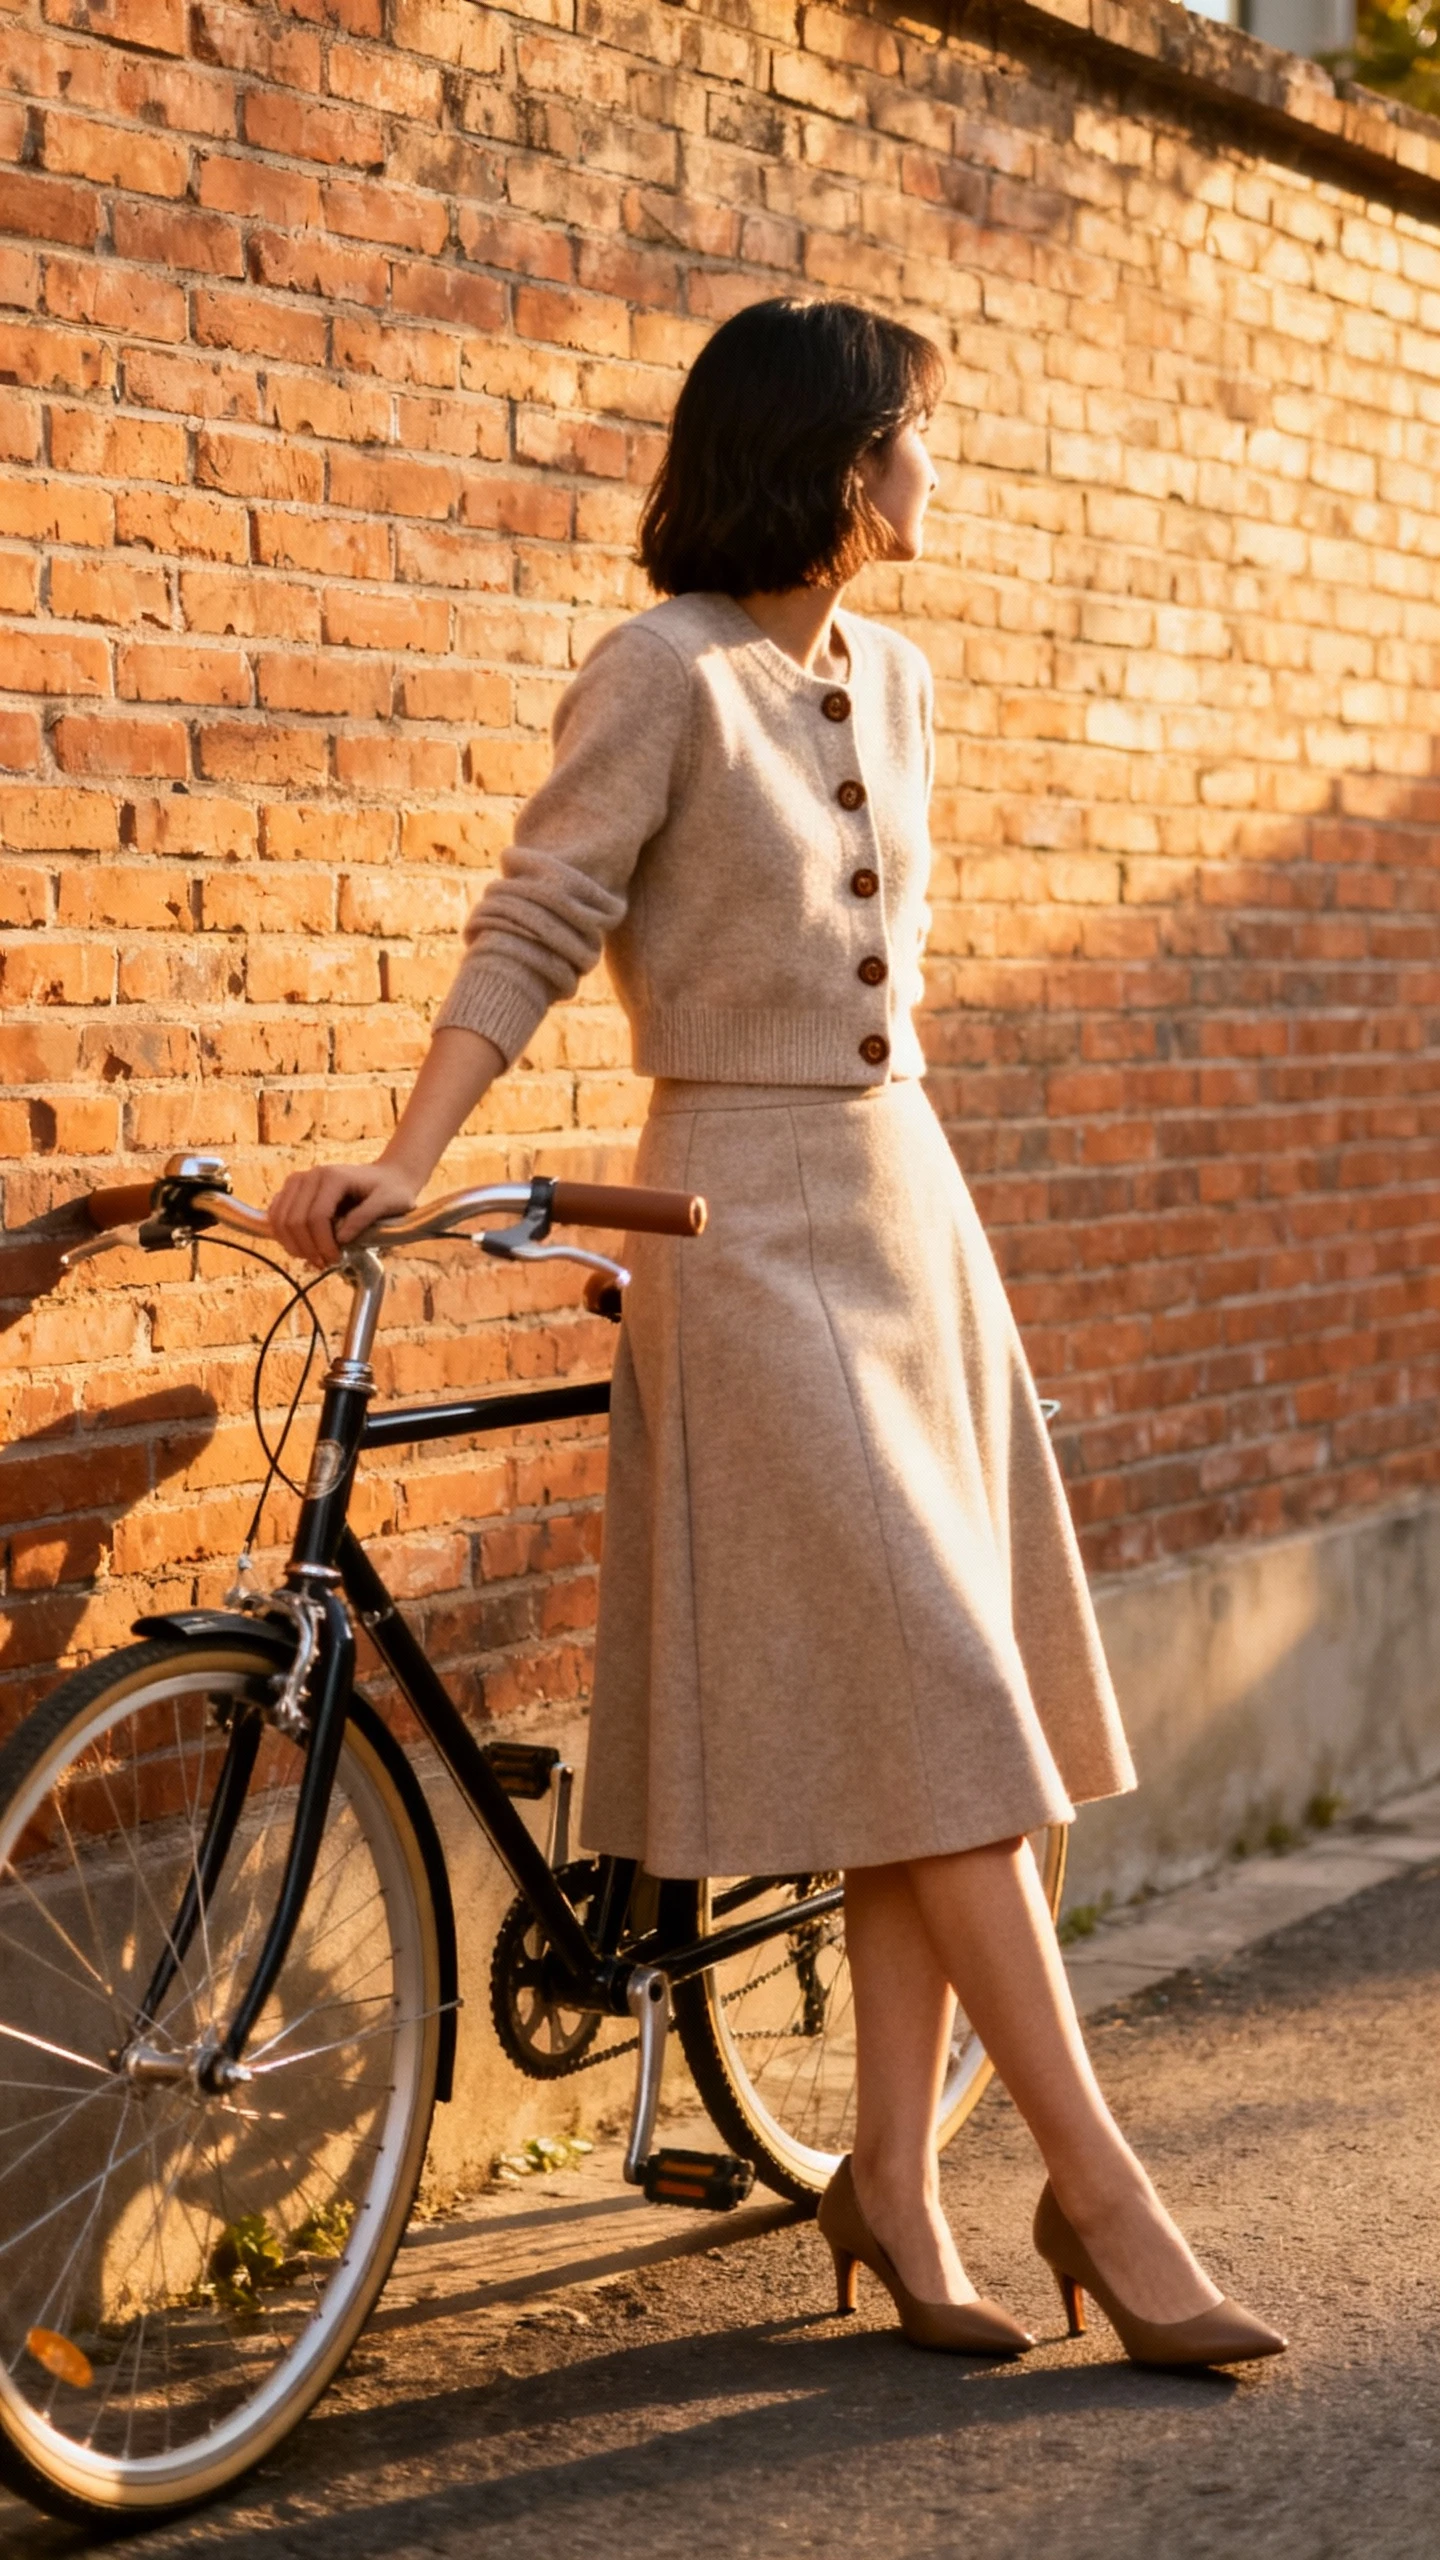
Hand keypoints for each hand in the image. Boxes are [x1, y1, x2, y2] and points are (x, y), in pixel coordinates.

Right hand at [267, 1162, 419, 1267]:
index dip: (323, 1244)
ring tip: (313, 1259)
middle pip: (294, 1220)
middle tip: (324, 1264)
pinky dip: (283, 1235)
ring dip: (293, 1245)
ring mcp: (298, 1180)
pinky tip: (302, 1248)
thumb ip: (365, 1218)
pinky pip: (275, 1215)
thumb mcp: (390, 1203)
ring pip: (280, 1219)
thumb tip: (340, 1239)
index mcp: (333, 1177)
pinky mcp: (293, 1189)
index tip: (336, 1261)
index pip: (316, 1216)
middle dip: (307, 1248)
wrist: (387, 1176)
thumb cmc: (392, 1190)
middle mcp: (310, 1175)